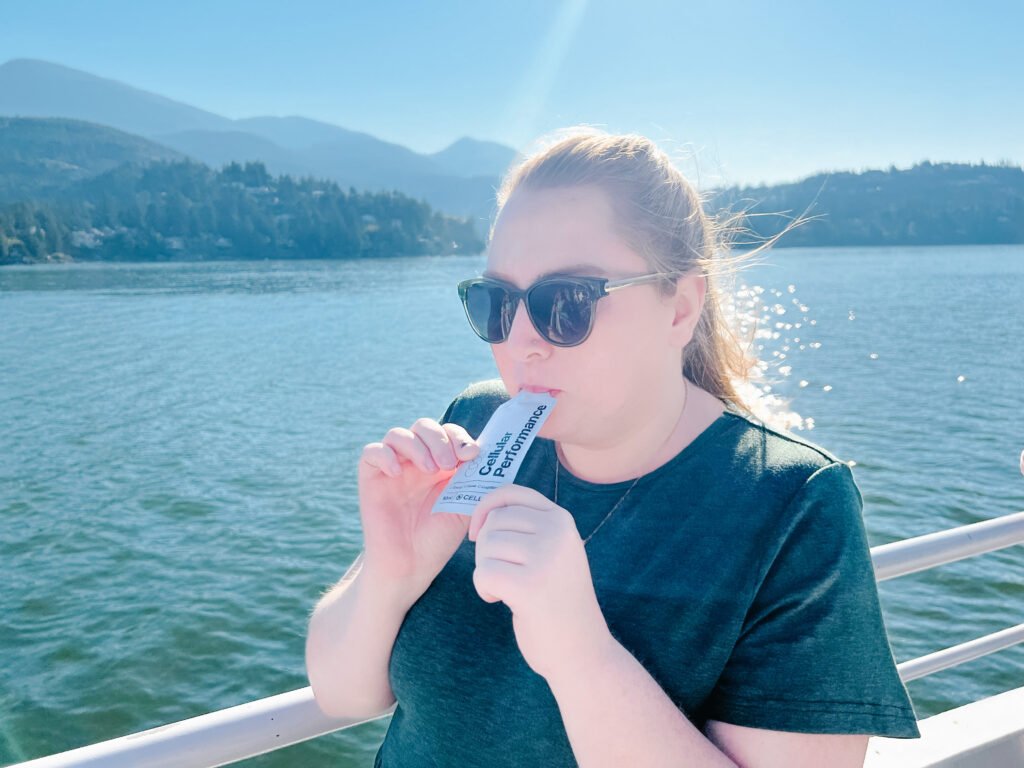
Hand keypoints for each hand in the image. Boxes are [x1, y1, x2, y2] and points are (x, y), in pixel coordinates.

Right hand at [358, 418, 479, 598]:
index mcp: (440, 463)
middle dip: (439, 439)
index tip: (471, 454)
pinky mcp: (371, 478)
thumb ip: (476, 481)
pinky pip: (371, 452)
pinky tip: (397, 473)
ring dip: (417, 445)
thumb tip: (493, 457)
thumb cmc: (438, 539)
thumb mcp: (465, 507)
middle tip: (449, 464)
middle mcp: (416, 461)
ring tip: (429, 469)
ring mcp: (393, 468)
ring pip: (398, 434)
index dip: (459, 437)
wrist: (410, 566)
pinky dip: (385, 455)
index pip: (448, 433)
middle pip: (424, 426)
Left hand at [468, 484, 615, 682]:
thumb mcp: (552, 551)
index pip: (510, 493)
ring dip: (486, 571)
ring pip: (486, 548)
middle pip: (493, 522)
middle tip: (503, 574)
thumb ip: (527, 526)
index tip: (479, 534)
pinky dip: (484, 589)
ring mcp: (546, 558)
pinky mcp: (530, 586)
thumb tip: (481, 511)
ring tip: (508, 589)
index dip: (485, 509)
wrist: (582, 650)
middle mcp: (557, 532)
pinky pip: (483, 574)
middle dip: (486, 549)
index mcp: (561, 519)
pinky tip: (502, 601)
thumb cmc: (557, 600)